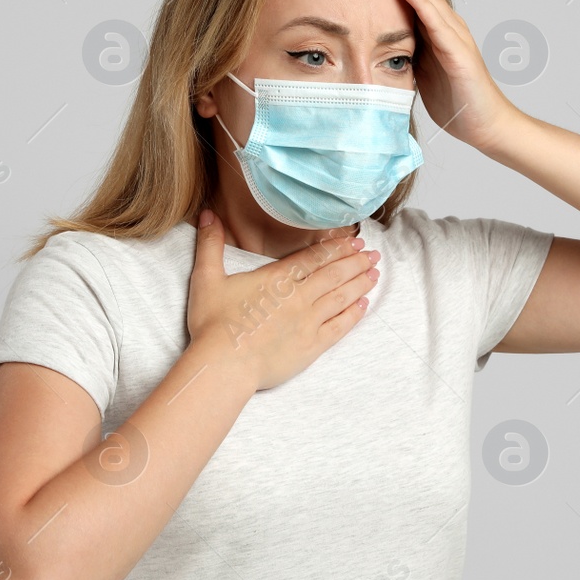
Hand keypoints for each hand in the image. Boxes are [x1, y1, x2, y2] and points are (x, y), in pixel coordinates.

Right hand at [186, 210, 379, 390]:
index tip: (355, 241)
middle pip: (334, 275)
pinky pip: (339, 327)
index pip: (315, 257)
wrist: (223, 365)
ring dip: (359, 284)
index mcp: (278, 279)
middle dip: (356, 262)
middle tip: (373, 254)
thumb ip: (210, 245)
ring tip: (374, 274)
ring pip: (341, 298)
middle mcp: (299, 297)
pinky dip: (353, 315)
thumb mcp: (206, 279)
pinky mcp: (311, 347)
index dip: (337, 248)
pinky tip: (362, 306)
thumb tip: (206, 214)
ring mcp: (308, 322)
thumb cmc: (213, 325)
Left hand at [364, 0, 521, 152]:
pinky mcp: (457, 52)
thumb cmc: (455, 98)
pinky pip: (435, 21)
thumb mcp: (420, 67)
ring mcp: (454, 35)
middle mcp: (447, 23)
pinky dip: (419, 0)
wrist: (485, 125)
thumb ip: (405, 49)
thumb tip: (376, 41)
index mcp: (437, 26)